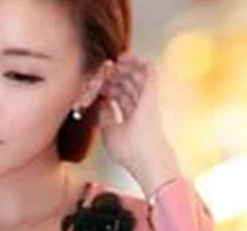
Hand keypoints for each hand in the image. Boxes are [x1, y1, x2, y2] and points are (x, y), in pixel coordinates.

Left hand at [96, 52, 183, 196]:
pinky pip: (147, 70)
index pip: (117, 97)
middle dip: (111, 77)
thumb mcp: (108, 132)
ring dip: (122, 67)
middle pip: (124, 84)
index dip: (105, 89)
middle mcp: (139, 106)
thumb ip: (104, 117)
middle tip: (100, 70)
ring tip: (110, 61)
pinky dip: (136, 62)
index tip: (93, 84)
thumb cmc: (129, 151)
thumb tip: (101, 102)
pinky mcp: (152, 92)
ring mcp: (147, 98)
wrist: (146, 156)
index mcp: (130, 117)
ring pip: (134, 76)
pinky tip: (123, 57)